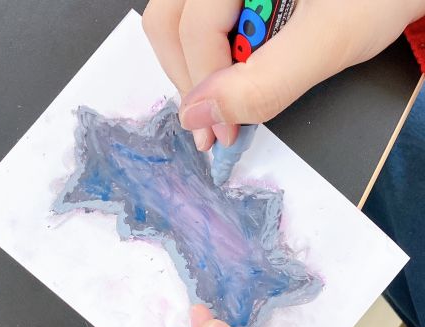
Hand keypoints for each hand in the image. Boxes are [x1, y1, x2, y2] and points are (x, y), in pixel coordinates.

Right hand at [143, 0, 424, 149]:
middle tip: (211, 123)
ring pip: (177, 21)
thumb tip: (202, 114)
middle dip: (187, 80)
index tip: (221, 133)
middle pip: (169, 21)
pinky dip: (207, 53)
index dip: (203, 87)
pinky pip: (198, 19)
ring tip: (222, 100)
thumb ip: (266, 82)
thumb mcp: (332, 40)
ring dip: (192, 68)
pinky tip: (230, 73)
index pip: (193, 27)